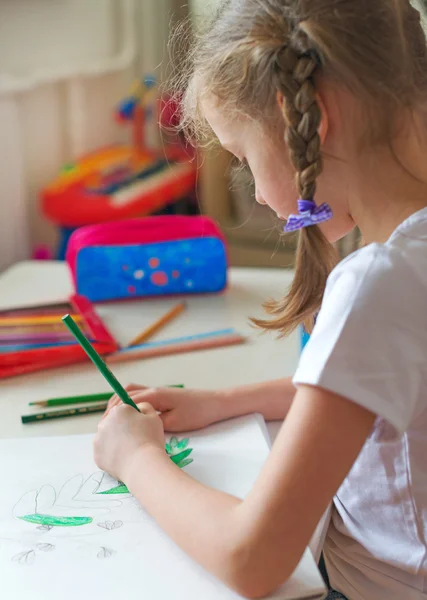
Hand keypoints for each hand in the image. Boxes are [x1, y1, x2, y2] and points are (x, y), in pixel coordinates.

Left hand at [94, 402, 164, 481]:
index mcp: (118, 410)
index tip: (140, 427)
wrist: (143, 465)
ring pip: (107, 437)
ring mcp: (98, 439)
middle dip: (122, 429)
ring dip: (115, 441)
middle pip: (113, 423)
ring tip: (130, 451)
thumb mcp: (153, 417)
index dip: (132, 418)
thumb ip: (144, 406)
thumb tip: (137, 407)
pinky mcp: (96, 455)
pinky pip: (104, 452)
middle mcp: (104, 422)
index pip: (123, 411)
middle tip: (135, 440)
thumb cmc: (150, 439)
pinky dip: (112, 454)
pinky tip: (123, 458)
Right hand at [104, 384, 224, 431]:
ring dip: (122, 403)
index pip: (126, 399)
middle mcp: (154, 390)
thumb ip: (152, 423)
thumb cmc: (197, 414)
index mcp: (155, 395)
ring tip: (115, 420)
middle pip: (125, 392)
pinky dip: (131, 403)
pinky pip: (141, 396)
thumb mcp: (174, 423)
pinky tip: (131, 418)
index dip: (113, 411)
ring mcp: (158, 392)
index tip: (105, 424)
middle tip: (106, 423)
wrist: (215, 404)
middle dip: (113, 406)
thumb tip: (134, 426)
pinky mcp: (163, 396)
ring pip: (132, 392)